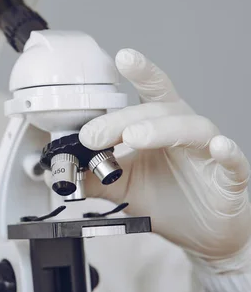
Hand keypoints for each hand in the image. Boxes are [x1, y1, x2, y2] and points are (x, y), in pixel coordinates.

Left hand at [81, 48, 250, 273]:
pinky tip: (218, 147)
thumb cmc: (167, 199)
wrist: (202, 234)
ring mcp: (208, 153)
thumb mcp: (122, 186)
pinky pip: (234, 161)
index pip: (150, 91)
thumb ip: (93, 177)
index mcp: (159, 125)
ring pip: (191, 129)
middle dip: (123, 121)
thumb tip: (59, 172)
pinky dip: (227, 152)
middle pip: (158, 111)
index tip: (122, 57)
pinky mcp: (230, 178)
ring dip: (161, 129)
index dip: (141, 71)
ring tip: (135, 137)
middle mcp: (184, 131)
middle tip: (94, 135)